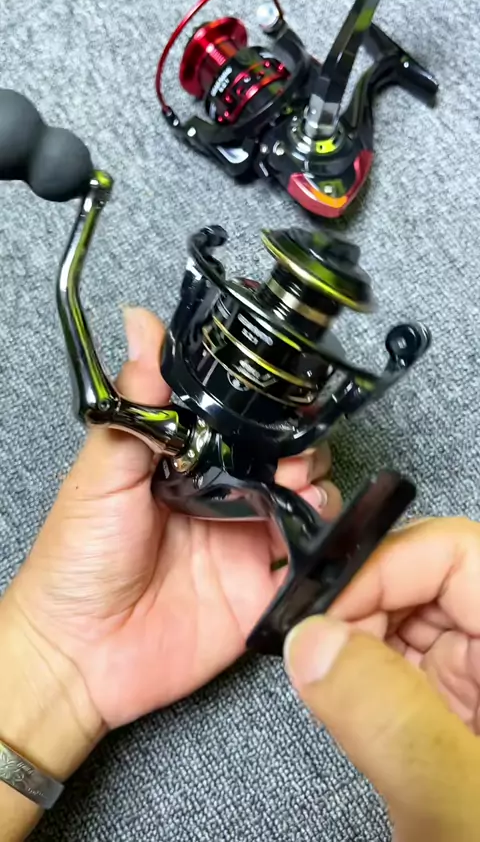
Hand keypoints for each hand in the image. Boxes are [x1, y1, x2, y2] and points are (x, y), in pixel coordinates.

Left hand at [5, 307, 340, 730]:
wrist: (78, 654)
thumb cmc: (75, 560)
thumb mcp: (100, 475)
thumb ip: (134, 406)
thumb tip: (141, 325)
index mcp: (186, 461)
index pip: (239, 420)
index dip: (266, 405)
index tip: (285, 392)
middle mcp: (222, 494)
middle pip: (283, 456)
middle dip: (301, 445)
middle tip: (293, 453)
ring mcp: (245, 540)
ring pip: (305, 501)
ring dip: (317, 486)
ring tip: (303, 488)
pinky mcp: (261, 587)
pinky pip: (309, 561)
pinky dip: (325, 545)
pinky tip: (316, 534)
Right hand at [284, 518, 479, 841]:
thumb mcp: (460, 811)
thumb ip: (389, 719)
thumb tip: (311, 639)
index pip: (460, 554)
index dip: (387, 566)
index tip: (324, 614)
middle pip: (434, 576)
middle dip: (367, 603)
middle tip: (315, 651)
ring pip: (418, 615)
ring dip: (365, 638)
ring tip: (333, 682)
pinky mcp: (472, 705)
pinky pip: (414, 660)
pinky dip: (374, 672)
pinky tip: (357, 704)